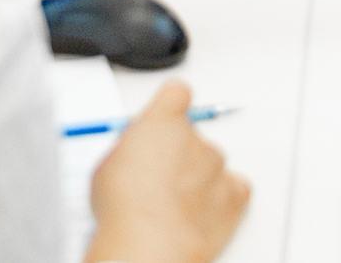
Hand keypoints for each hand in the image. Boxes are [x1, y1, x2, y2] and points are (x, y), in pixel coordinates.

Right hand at [87, 78, 247, 262]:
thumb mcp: (106, 167)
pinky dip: (221, 198)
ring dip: (198, 179)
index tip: (167, 117)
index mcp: (162, 122)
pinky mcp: (234, 195)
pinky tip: (200, 212)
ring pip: (211, 165)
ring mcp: (217, 166)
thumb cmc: (124, 210)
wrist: (149, 246)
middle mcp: (195, 138)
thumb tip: (132, 156)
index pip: (176, 94)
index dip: (172, 106)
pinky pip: (234, 188)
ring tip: (174, 206)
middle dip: (179, 154)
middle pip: (192, 136)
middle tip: (158, 181)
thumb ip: (128, 149)